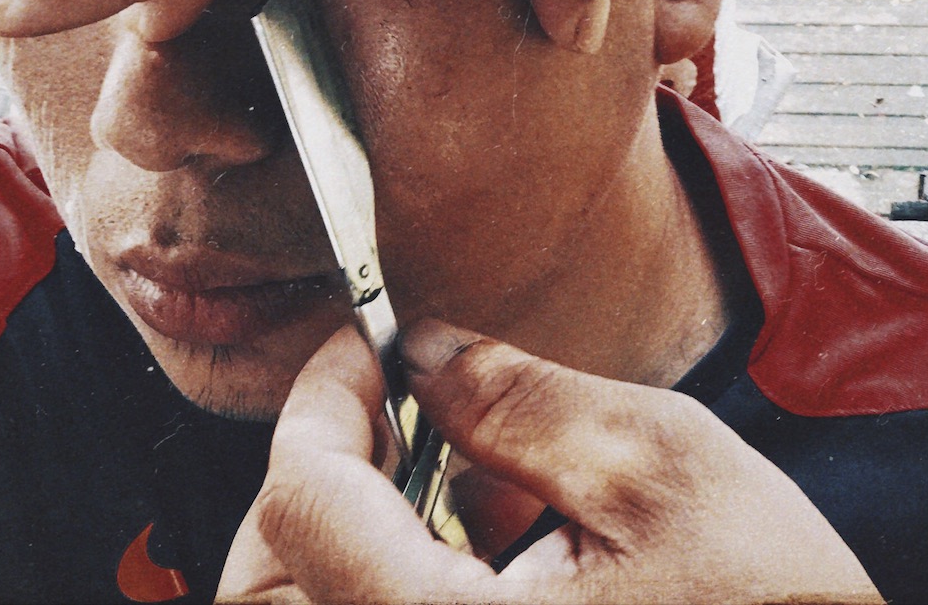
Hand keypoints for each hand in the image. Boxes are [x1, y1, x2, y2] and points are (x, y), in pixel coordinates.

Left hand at [217, 321, 882, 603]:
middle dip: (311, 479)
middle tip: (382, 412)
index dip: (321, 398)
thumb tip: (421, 352)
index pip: (303, 504)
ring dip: (345, 537)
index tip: (360, 347)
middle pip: (266, 588)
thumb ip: (519, 397)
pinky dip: (390, 590)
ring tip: (450, 484)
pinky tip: (481, 553)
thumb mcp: (662, 467)